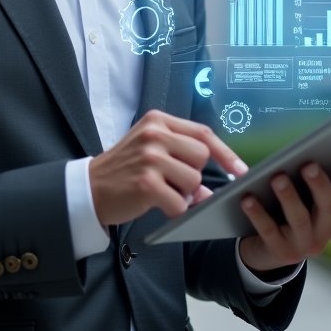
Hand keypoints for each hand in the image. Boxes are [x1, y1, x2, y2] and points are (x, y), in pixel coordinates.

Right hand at [89, 109, 248, 225]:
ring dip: (183, 193)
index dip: (225, 153)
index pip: (202, 133)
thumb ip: (180, 155)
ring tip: (161, 191)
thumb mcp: (150, 148)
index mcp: (158, 120)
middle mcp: (154, 134)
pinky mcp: (146, 183)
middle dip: (193, 174)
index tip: (240, 170)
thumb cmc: (124, 169)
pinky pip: (180, 202)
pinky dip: (174, 210)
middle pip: (201, 156)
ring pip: (193, 180)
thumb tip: (211, 184)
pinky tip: (157, 204)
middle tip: (173, 181)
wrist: (90, 188)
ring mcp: (150, 157)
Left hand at [238, 159, 330, 275]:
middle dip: (319, 184)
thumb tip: (303, 151)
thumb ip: (307, 177)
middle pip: (328, 205)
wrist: (266, 247)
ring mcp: (304, 244)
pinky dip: (258, 213)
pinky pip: (269, 230)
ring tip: (277, 177)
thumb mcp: (302, 194)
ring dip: (289, 197)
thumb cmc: (287, 208)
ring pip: (299, 219)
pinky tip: (247, 198)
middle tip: (309, 165)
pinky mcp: (280, 251)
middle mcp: (325, 229)